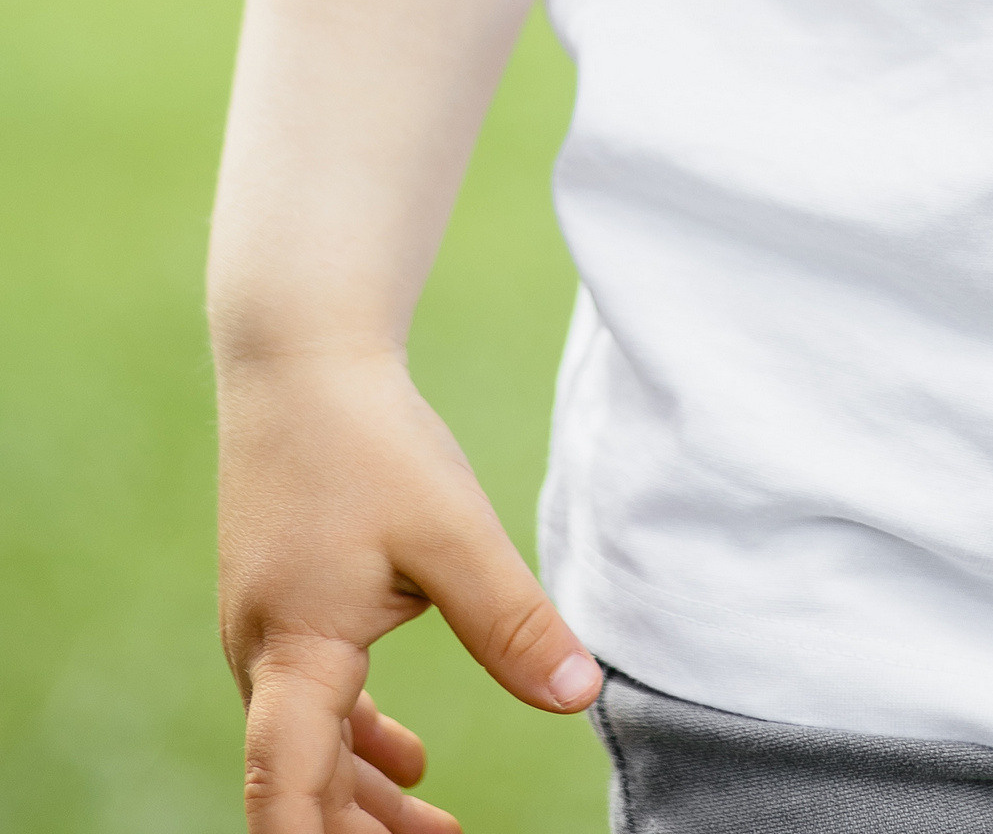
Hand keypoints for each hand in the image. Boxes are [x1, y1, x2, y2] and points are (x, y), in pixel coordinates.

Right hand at [219, 343, 600, 833]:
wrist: (299, 356)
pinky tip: (405, 762)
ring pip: (307, 746)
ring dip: (363, 797)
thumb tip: (580, 695)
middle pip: (298, 785)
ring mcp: (266, 631)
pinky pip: (310, 702)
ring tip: (435, 833)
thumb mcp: (451, 532)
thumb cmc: (367, 438)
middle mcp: (262, 657)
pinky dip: (356, 742)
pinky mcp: (284, 602)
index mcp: (294, 654)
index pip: (284, 794)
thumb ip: (512, 621)